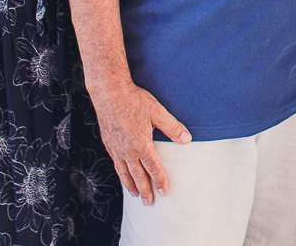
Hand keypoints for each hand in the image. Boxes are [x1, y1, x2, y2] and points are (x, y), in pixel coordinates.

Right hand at [92, 82, 191, 204]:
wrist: (109, 93)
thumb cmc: (134, 101)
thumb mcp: (158, 112)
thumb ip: (172, 128)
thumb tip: (187, 139)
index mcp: (141, 145)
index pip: (153, 168)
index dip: (160, 181)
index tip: (164, 192)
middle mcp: (127, 151)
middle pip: (137, 176)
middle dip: (144, 190)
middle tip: (149, 203)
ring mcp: (116, 148)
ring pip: (124, 172)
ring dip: (130, 185)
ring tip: (135, 195)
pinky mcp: (108, 143)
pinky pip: (115, 163)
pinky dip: (120, 173)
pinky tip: (122, 174)